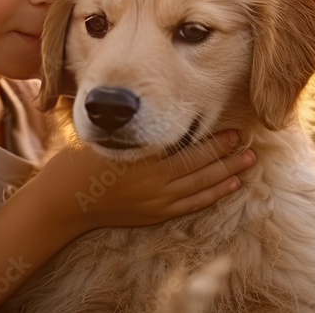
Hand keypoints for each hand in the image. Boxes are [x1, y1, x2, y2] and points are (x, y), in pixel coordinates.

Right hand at [31, 130, 254, 235]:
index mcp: (143, 159)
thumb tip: (143, 99)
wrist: (65, 202)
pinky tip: (231, 185)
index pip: (188, 148)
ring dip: (228, 172)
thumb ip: (127, 122)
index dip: (214, 139)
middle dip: (226, 152)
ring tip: (249, 159)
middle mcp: (154, 181)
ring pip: (202, 186)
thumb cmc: (79, 161)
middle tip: (247, 138)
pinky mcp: (156, 214)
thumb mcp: (103, 135)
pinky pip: (193, 204)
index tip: (233, 126)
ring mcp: (157, 201)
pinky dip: (214, 194)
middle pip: (200, 166)